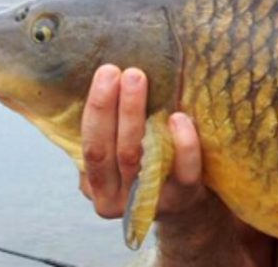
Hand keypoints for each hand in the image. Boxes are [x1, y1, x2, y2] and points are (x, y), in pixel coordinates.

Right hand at [78, 64, 207, 219]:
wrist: (186, 205)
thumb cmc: (146, 168)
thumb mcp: (118, 159)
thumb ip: (107, 135)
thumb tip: (103, 81)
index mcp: (98, 187)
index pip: (91, 148)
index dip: (97, 110)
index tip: (105, 72)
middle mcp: (120, 199)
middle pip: (113, 150)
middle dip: (116, 107)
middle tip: (126, 72)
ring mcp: (152, 200)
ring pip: (142, 156)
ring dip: (138, 115)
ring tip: (141, 80)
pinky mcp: (184, 196)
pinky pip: (183, 170)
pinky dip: (181, 143)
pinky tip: (178, 117)